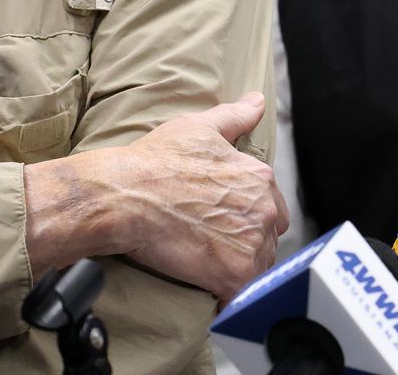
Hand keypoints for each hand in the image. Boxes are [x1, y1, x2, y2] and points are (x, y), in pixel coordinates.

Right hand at [26, 93, 288, 300]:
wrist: (124, 196)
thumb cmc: (155, 161)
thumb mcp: (199, 127)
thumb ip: (235, 116)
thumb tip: (256, 101)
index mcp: (259, 177)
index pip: (272, 206)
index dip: (250, 216)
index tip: (227, 223)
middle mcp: (264, 208)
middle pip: (270, 236)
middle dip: (248, 242)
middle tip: (215, 245)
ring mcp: (252, 242)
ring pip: (259, 264)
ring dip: (239, 268)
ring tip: (208, 265)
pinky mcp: (235, 273)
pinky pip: (244, 292)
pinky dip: (230, 295)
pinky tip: (211, 291)